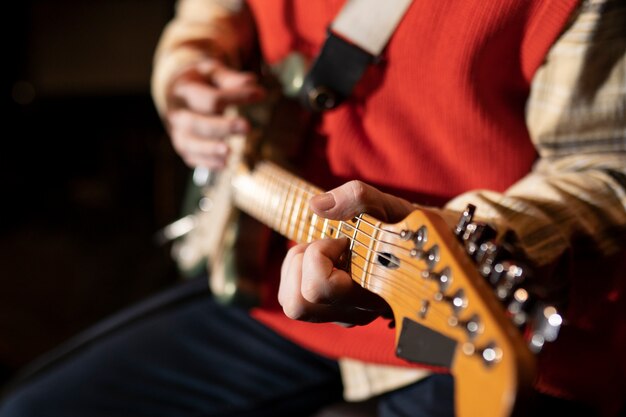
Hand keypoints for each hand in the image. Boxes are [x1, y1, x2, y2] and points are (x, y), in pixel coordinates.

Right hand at [165, 59, 265, 167]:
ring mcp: (176, 132)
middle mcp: (176, 113)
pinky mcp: (182, 146)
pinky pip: (191, 158)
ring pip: (189, 144)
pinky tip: (224, 164)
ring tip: (230, 152)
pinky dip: (207, 163)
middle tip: (247, 127)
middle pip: (196, 123)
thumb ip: (230, 78)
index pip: (210, 98)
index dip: (235, 97)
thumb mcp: (212, 72)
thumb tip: (252, 82)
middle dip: (222, 127)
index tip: (260, 94)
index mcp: (183, 90)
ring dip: (209, 150)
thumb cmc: (200, 81)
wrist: (175, 93)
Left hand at [278, 181, 415, 325]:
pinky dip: (296, 271)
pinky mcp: (328, 312)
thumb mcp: (389, 205)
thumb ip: (358, 198)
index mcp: (373, 294)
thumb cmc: (405, 226)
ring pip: (292, 304)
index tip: (345, 240)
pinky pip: (291, 298)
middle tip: (328, 246)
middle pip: (298, 304)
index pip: (323, 289)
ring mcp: (341, 315)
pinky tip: (321, 259)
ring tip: (323, 252)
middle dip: (304, 263)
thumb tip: (316, 205)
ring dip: (297, 268)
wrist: (423, 246)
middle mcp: (356, 313)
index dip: (322, 255)